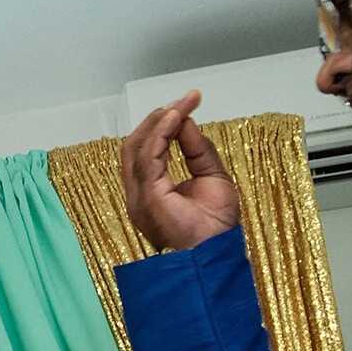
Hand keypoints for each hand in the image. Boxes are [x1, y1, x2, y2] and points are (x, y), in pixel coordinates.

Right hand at [120, 90, 241, 252]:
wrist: (217, 250)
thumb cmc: (214, 225)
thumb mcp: (211, 174)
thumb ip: (197, 148)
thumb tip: (185, 120)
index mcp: (150, 189)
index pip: (147, 148)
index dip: (164, 122)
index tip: (189, 102)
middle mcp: (138, 192)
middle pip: (134, 144)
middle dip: (159, 117)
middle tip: (186, 100)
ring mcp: (139, 196)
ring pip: (137, 146)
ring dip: (161, 120)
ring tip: (183, 104)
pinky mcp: (148, 197)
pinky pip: (148, 157)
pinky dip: (161, 133)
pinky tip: (177, 117)